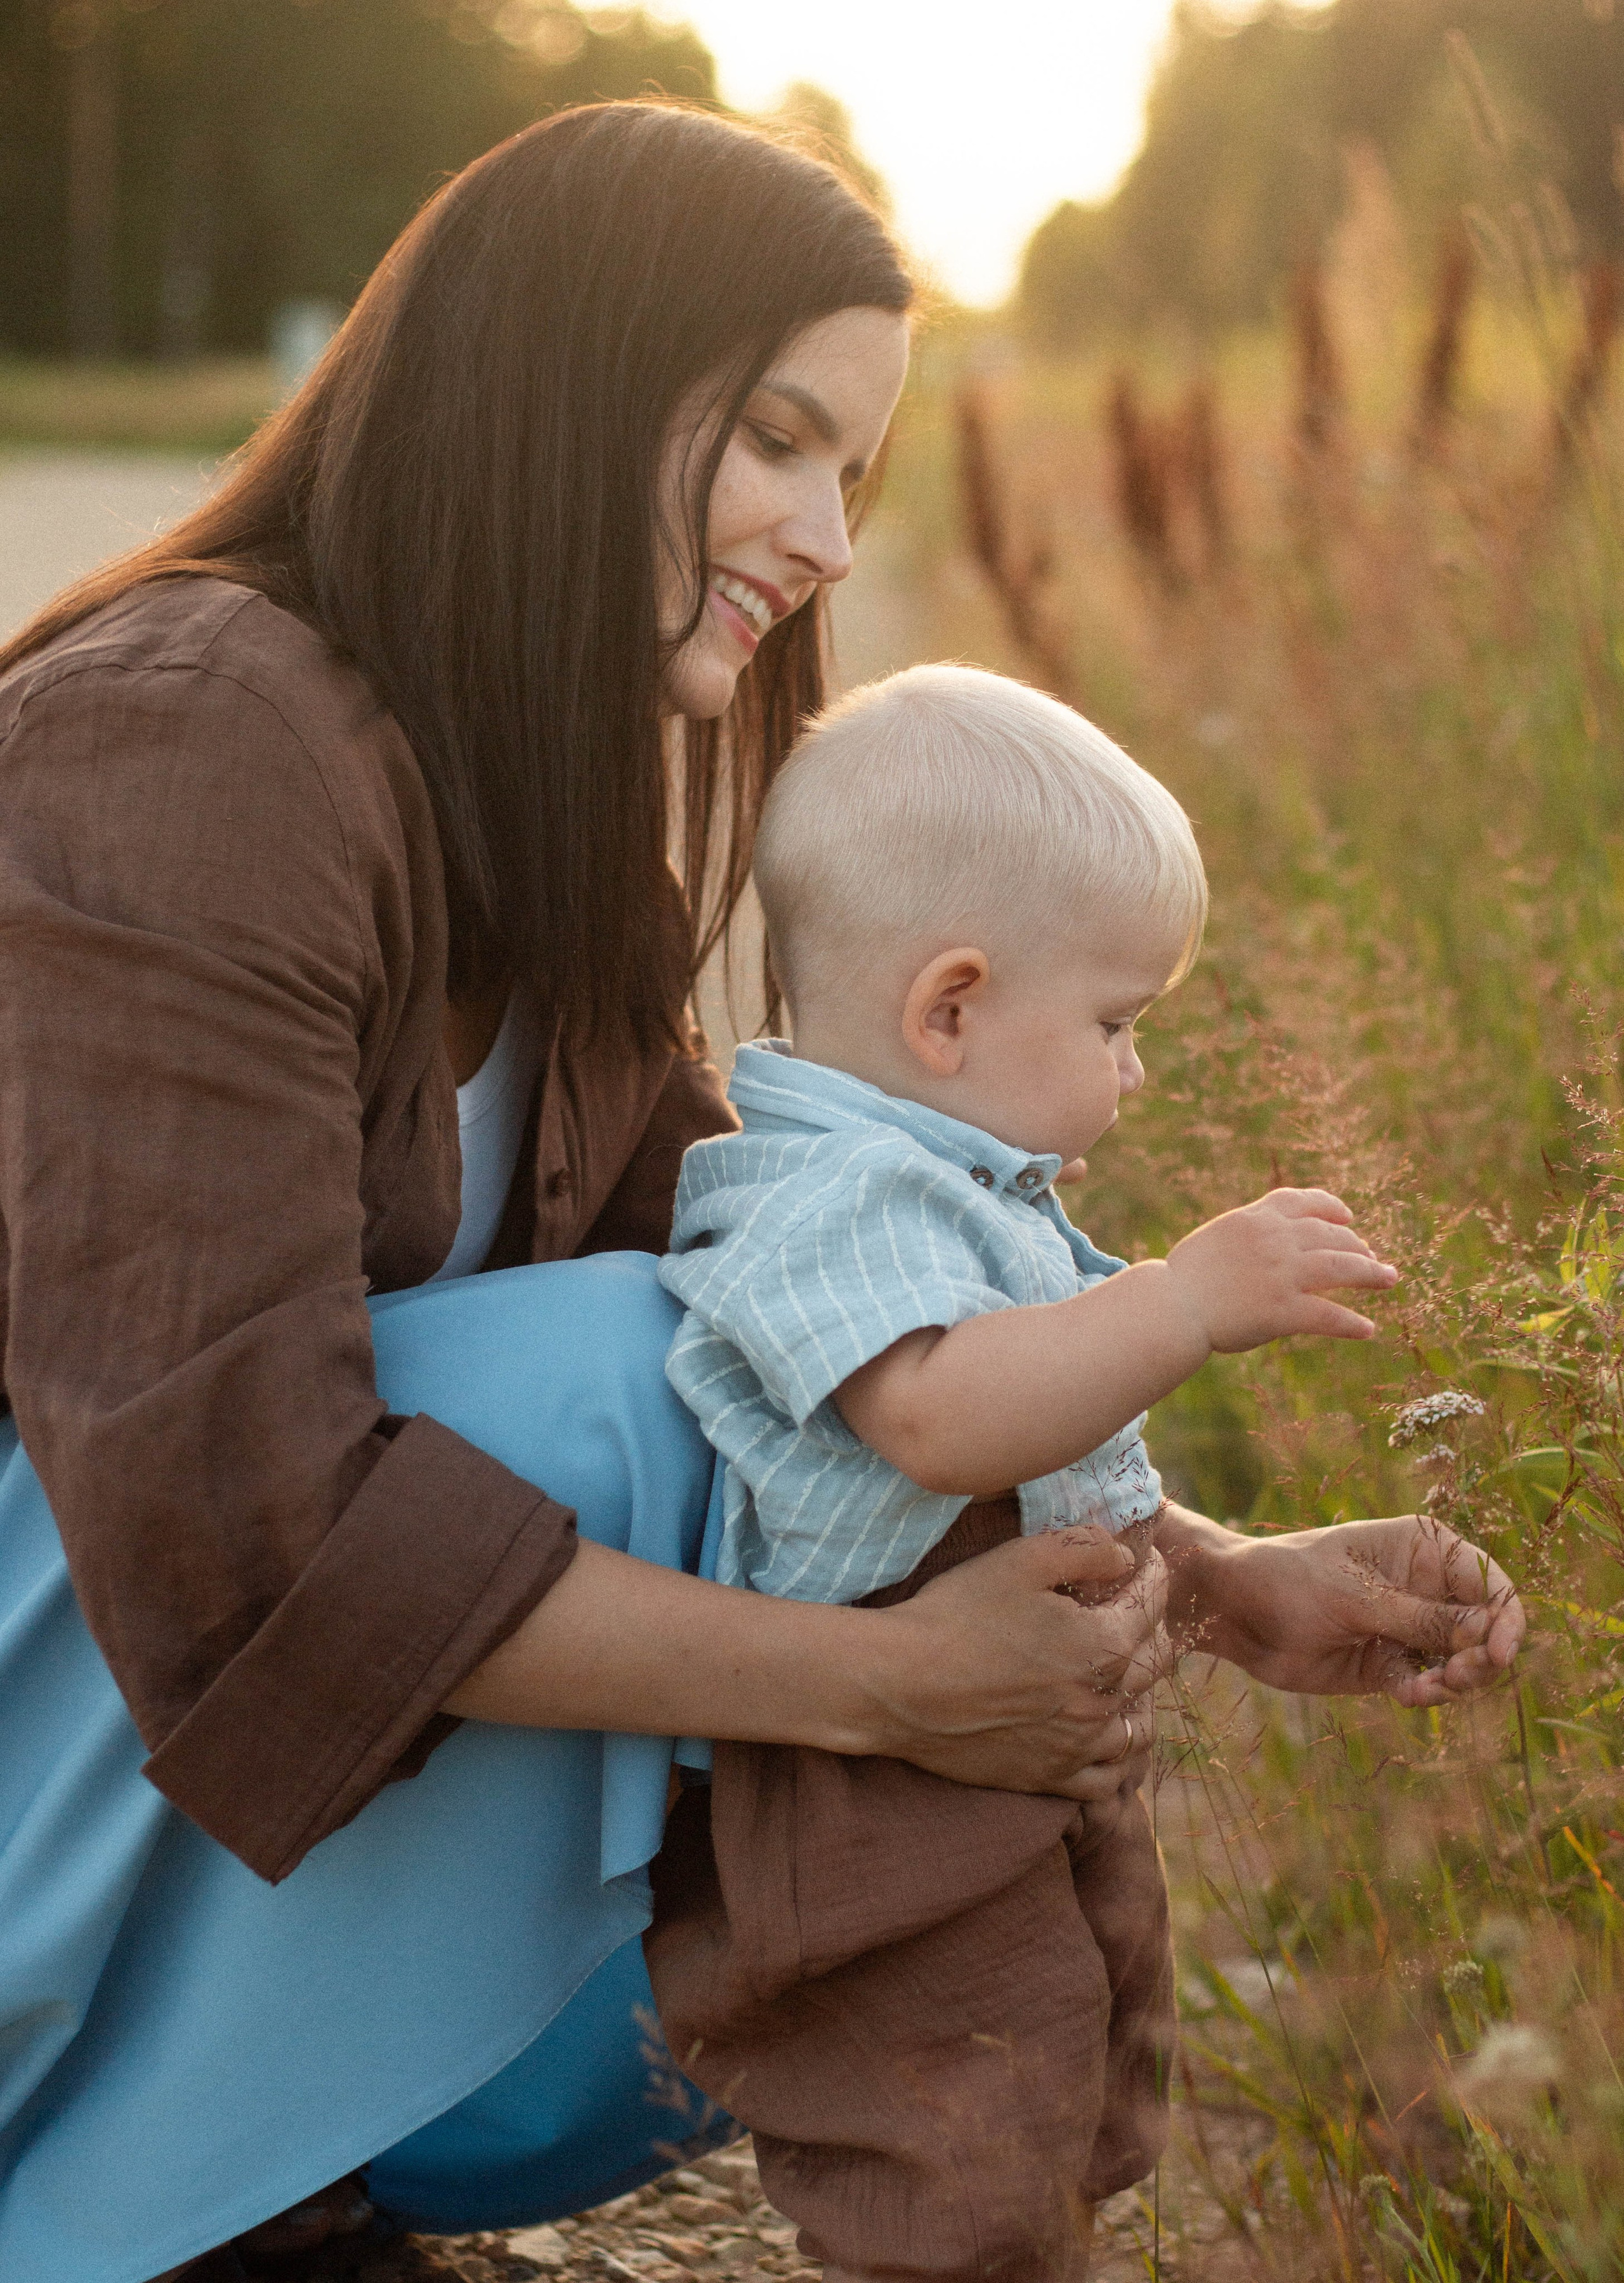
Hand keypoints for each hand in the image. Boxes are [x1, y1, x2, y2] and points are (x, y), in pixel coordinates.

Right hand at [866, 1525, 1168, 1800]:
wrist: (901, 1685)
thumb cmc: (957, 1615)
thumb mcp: (1020, 1560)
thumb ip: (1082, 1550)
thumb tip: (1123, 1555)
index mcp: (1102, 1646)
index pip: (1151, 1604)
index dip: (1154, 1575)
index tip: (1147, 1561)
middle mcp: (1101, 1703)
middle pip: (1154, 1663)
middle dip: (1151, 1627)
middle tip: (1134, 1607)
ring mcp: (1077, 1747)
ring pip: (1138, 1725)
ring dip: (1139, 1692)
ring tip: (1121, 1672)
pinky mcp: (1048, 1778)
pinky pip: (1107, 1779)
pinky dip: (1116, 1756)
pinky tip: (1104, 1736)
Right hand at [1166, 1187, 1397, 1352]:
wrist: (1171, 1306)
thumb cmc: (1184, 1278)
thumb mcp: (1218, 1238)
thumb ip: (1249, 1235)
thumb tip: (1273, 1242)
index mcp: (1256, 1219)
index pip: (1303, 1201)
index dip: (1330, 1207)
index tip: (1348, 1216)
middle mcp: (1275, 1240)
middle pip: (1331, 1235)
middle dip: (1357, 1246)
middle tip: (1373, 1259)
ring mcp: (1282, 1274)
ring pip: (1342, 1267)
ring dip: (1371, 1273)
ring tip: (1389, 1279)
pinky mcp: (1283, 1310)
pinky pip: (1329, 1315)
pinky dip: (1352, 1323)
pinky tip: (1367, 1329)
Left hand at [1172, 1507, 1524, 1703]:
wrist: (1231, 1610)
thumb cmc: (1288, 1580)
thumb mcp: (1356, 1597)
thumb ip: (1421, 1619)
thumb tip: (1487, 1632)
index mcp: (1423, 1549)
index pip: (1489, 1582)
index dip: (1506, 1618)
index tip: (1499, 1653)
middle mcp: (1423, 1588)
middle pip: (1485, 1628)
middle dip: (1482, 1658)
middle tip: (1455, 1678)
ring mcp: (1407, 1628)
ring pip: (1461, 1663)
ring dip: (1455, 1683)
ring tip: (1427, 1689)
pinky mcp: (1387, 1664)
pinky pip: (1427, 1685)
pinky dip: (1426, 1695)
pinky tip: (1407, 1696)